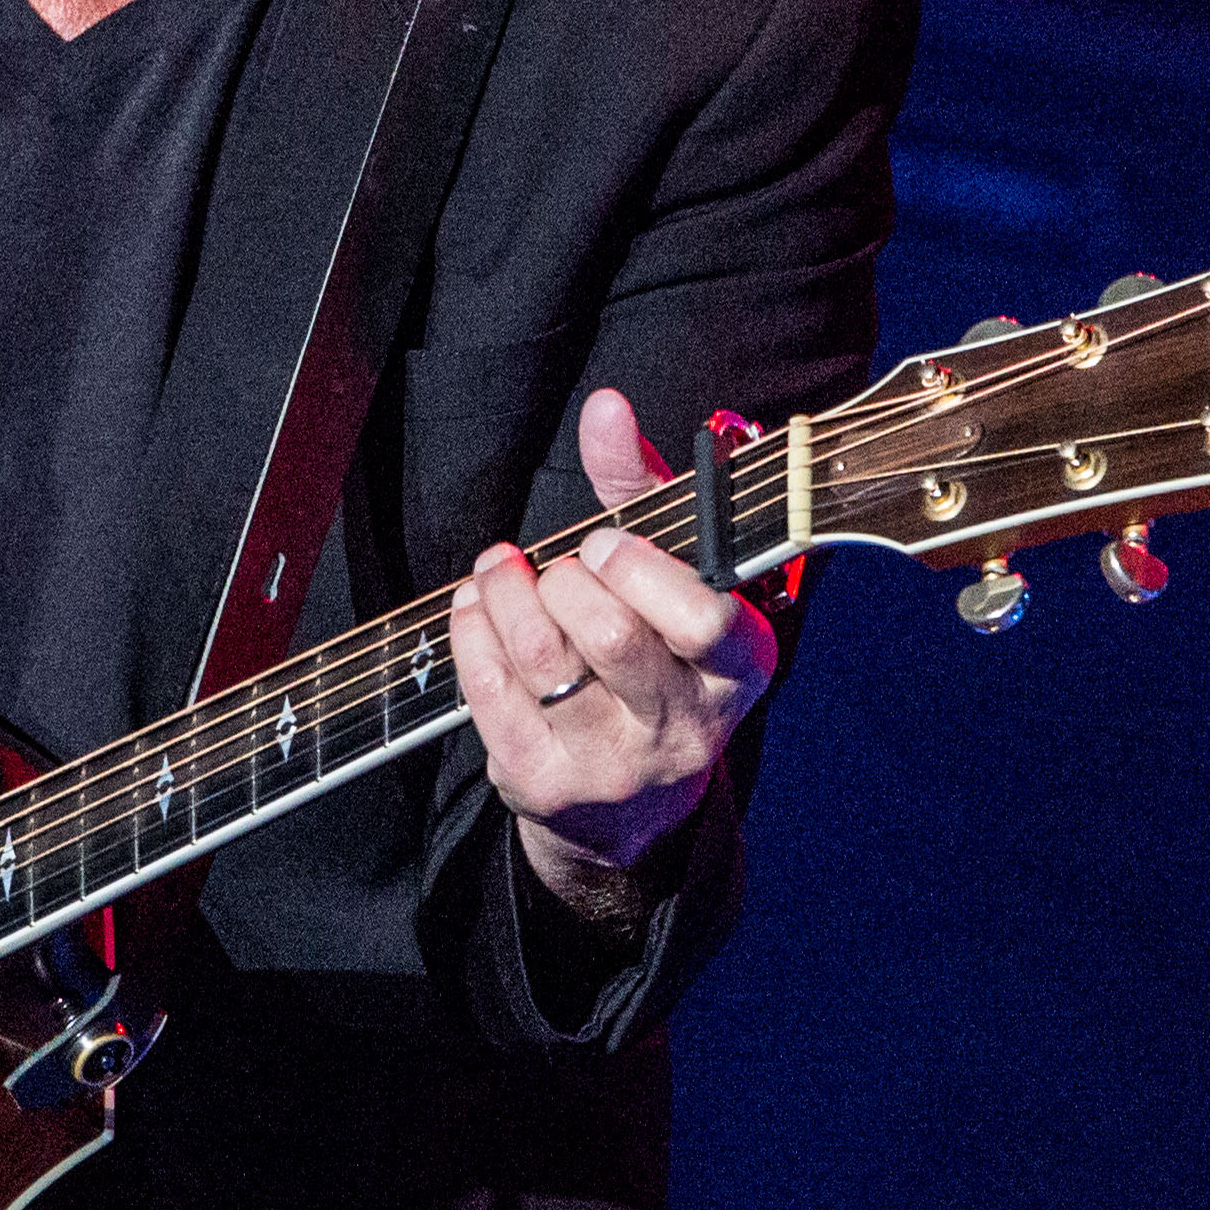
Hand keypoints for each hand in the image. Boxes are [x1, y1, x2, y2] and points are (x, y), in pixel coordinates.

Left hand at [456, 388, 778, 918]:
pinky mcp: (544, 782)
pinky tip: (477, 608)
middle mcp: (684, 728)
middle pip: (612, 637)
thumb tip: (604, 405)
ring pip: (542, 661)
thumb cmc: (655, 653)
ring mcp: (612, 764)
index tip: (604, 546)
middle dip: (566, 581)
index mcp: (738, 669)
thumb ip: (640, 486)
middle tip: (558, 567)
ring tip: (502, 570)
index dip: (642, 570)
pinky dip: (471, 632)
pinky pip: (488, 692)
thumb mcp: (671, 573)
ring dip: (507, 595)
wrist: (630, 804)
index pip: (705, 621)